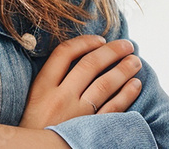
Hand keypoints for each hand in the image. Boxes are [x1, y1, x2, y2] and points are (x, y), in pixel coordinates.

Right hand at [19, 34, 142, 128]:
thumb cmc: (33, 126)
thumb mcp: (33, 99)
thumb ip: (50, 80)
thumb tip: (76, 59)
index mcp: (42, 86)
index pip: (64, 53)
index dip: (84, 42)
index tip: (99, 39)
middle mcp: (60, 97)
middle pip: (89, 65)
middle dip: (111, 52)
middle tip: (127, 45)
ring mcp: (77, 114)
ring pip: (104, 84)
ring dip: (123, 70)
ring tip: (135, 61)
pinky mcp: (90, 129)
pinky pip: (113, 108)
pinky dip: (126, 94)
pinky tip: (135, 84)